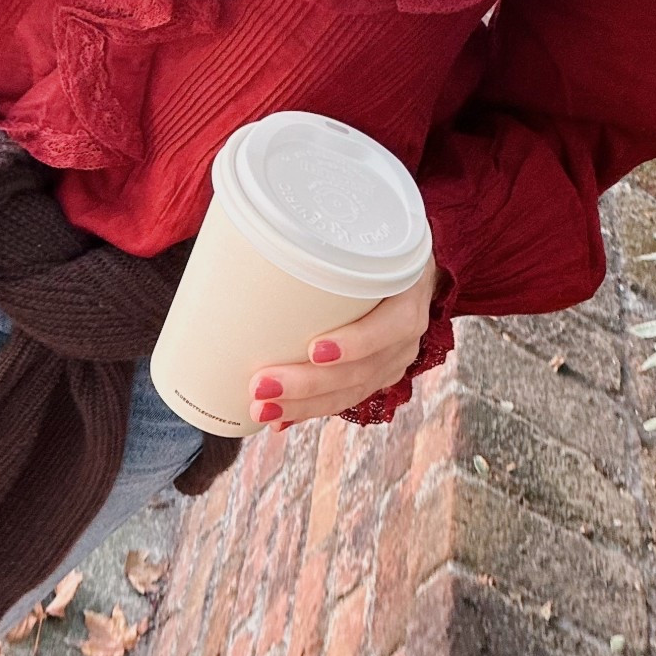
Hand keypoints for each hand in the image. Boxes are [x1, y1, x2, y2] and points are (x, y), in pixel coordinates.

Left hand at [246, 253, 439, 429]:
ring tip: (261, 410)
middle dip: (309, 384)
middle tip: (260, 386)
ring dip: (303, 405)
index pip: (393, 325)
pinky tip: (280, 420)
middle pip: (361, 369)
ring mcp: (393, 360)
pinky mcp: (377, 376)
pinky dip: (310, 409)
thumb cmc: (372, 246)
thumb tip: (246, 237)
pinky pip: (344, 398)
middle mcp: (406, 335)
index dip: (357, 342)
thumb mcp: (359, 236)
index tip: (315, 350)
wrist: (407, 265)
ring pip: (351, 392)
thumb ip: (320, 242)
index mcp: (409, 293)